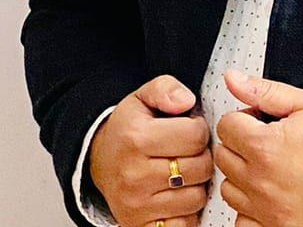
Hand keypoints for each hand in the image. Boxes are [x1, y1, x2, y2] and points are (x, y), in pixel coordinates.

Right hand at [89, 74, 213, 226]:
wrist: (100, 162)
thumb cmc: (129, 129)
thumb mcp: (144, 97)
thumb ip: (167, 89)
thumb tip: (187, 101)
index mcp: (136, 138)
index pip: (196, 135)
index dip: (199, 128)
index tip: (190, 128)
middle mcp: (134, 175)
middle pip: (200, 167)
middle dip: (202, 155)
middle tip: (189, 151)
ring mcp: (136, 206)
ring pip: (196, 197)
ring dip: (197, 184)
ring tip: (184, 171)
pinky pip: (184, 225)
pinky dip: (187, 211)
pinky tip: (178, 194)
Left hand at [214, 68, 302, 226]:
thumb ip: (267, 92)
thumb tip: (234, 79)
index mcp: (266, 147)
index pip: (227, 125)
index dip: (245, 115)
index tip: (262, 118)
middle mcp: (261, 182)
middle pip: (224, 156)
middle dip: (241, 142)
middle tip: (269, 139)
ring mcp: (269, 212)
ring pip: (230, 190)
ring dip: (243, 175)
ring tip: (271, 166)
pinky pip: (243, 221)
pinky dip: (251, 209)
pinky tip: (271, 195)